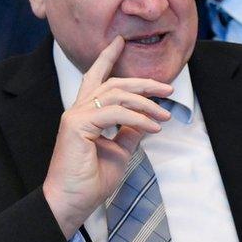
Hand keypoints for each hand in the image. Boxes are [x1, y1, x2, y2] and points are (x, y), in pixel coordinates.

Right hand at [42, 37, 172, 238]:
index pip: (96, 77)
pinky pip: (114, 113)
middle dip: (143, 82)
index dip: (108, 58)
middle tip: (168, 87)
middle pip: (114, 83)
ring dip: (146, 103)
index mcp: (85, 112)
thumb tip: (146, 121)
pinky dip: (138, 118)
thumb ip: (130, 131)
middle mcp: (78, 109)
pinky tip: (154, 127)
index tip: (121, 41)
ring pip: (117, 94)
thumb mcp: (120, 151)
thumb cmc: (92, 178)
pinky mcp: (77, 125)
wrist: (73, 200)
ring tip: (166, 114)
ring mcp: (76, 116)